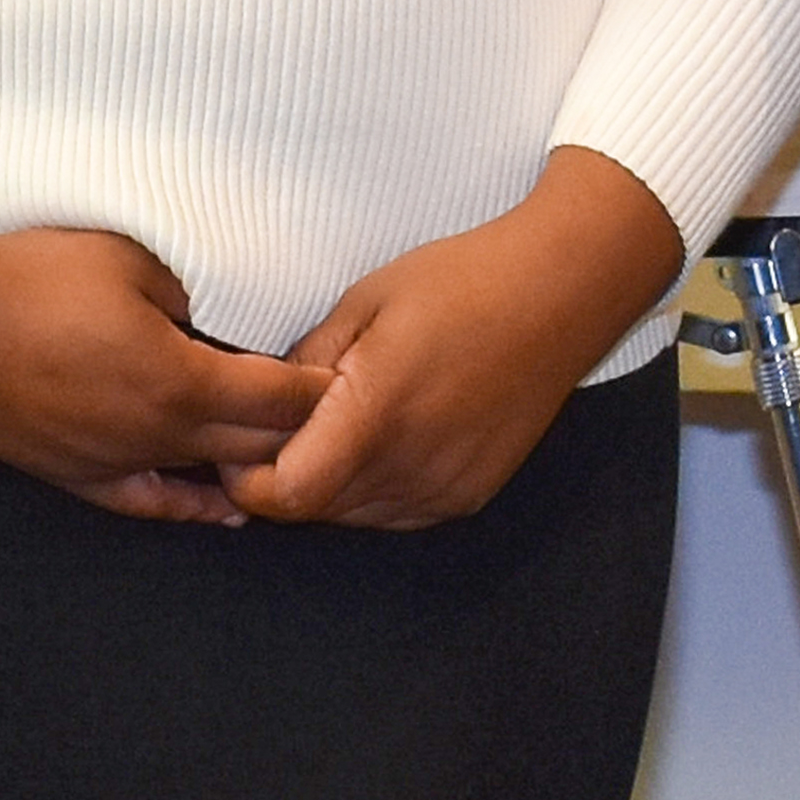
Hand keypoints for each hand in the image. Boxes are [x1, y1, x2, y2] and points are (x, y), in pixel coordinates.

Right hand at [0, 211, 331, 524]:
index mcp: (176, 380)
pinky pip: (149, 502)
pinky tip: (225, 506)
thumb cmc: (29, 275)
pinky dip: (195, 505)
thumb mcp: (130, 259)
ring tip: (298, 455)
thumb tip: (227, 310)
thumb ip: (193, 289)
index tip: (354, 376)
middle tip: (340, 418)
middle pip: (253, 449)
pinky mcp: (74, 475)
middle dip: (300, 433)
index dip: (320, 389)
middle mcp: (152, 436)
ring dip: (253, 465)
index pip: (277, 399)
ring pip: (208, 480)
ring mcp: (111, 463)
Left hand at [241, 149, 688, 531]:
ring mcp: (446, 489)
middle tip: (275, 426)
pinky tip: (380, 437)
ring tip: (330, 426)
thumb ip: (304, 365)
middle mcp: (413, 468)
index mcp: (377, 417)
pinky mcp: (468, 495)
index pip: (286, 495)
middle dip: (282, 477)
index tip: (239, 440)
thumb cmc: (461, 282)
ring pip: (354, 517)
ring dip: (328, 485)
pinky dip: (371, 489)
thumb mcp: (363, 303)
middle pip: (315, 511)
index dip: (248, 477)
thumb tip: (259, 403)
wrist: (560, 292)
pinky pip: (396, 513)